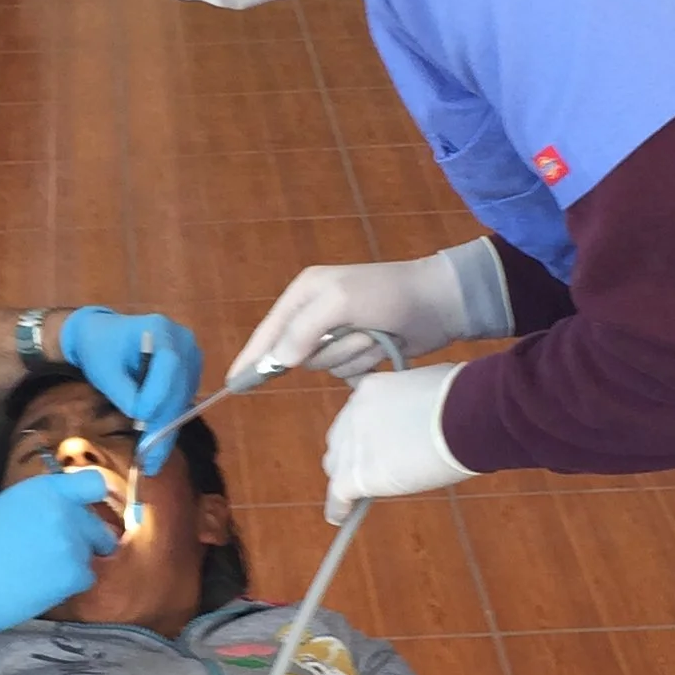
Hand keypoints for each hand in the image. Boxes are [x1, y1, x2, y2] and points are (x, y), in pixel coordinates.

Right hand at [0, 468, 113, 644]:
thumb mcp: (12, 505)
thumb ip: (45, 503)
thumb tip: (65, 510)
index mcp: (47, 489)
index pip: (93, 483)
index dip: (95, 498)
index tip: (91, 511)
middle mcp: (66, 511)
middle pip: (96, 525)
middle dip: (85, 539)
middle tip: (56, 551)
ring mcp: (73, 543)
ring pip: (90, 554)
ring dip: (73, 561)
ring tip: (40, 569)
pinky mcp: (75, 573)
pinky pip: (85, 576)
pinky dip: (70, 582)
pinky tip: (44, 583)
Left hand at [57, 305, 203, 471]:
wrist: (102, 337)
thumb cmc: (99, 349)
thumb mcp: (104, 370)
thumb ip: (123, 392)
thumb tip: (142, 418)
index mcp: (161, 329)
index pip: (169, 364)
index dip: (159, 394)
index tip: (141, 419)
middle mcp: (183, 341)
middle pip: (179, 387)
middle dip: (163, 424)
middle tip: (150, 457)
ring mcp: (190, 358)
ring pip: (182, 401)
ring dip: (167, 431)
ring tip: (151, 460)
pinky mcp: (189, 375)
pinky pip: (180, 404)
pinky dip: (167, 425)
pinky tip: (155, 447)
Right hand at [231, 239, 510, 388]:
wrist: (439, 302)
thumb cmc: (388, 293)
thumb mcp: (341, 301)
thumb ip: (305, 328)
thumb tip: (279, 360)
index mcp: (304, 294)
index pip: (268, 332)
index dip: (252, 357)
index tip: (235, 382)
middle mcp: (316, 315)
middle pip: (299, 356)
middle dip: (329, 351)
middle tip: (358, 331)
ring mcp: (338, 335)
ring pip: (326, 368)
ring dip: (354, 356)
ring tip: (376, 335)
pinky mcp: (359, 351)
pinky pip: (348, 374)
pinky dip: (366, 365)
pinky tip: (383, 348)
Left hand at [323, 363, 468, 522]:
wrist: (465, 418)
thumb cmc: (464, 399)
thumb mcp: (431, 386)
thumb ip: (416, 401)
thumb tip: (429, 414)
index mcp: (373, 389)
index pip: (359, 414)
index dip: (367, 432)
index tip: (377, 442)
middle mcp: (355, 412)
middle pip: (340, 439)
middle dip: (352, 452)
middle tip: (369, 467)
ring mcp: (353, 444)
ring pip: (336, 466)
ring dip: (345, 477)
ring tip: (353, 495)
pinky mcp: (355, 474)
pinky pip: (338, 495)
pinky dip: (338, 506)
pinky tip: (341, 516)